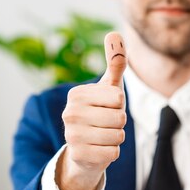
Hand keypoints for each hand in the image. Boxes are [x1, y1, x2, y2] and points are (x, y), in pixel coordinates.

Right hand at [56, 32, 127, 189]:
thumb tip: (115, 33)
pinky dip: (112, 153)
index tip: (107, 107)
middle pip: (119, 117)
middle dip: (119, 123)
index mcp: (76, 95)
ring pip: (118, 135)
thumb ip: (115, 62)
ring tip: (103, 136)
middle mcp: (69, 113)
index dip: (119, 104)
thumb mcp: (109, 88)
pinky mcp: (79, 156)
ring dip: (117, 138)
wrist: (84, 148)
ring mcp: (71, 136)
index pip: (118, 97)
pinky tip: (99, 150)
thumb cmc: (100, 112)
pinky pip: (113, 153)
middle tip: (105, 124)